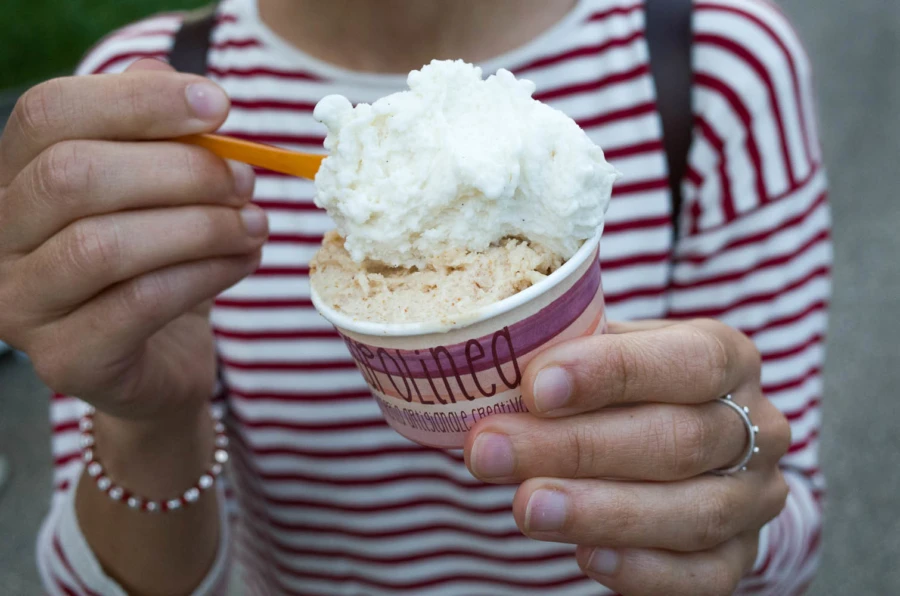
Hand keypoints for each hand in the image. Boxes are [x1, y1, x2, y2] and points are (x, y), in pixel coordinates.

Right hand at [0, 59, 266, 421]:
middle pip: (73, 176)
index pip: (49, 113)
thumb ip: (160, 135)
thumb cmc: (160, 265)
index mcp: (16, 177)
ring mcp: (22, 305)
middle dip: (181, 171)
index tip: (219, 105)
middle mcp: (0, 238)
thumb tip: (183, 83)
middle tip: (246, 180)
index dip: (137, 101)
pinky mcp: (66, 359)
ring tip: (254, 225)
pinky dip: (204, 275)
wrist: (161, 364)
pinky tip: (242, 261)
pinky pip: (137, 305)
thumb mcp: (162, 193)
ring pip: (103, 245)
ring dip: (200, 227)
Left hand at [464, 319, 790, 595]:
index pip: (688, 360)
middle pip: (678, 441)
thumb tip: (495, 374)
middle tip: (492, 451)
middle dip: (576, 448)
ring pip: (691, 512)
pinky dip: (641, 570)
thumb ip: (567, 356)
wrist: (664, 438)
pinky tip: (585, 556)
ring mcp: (753, 498)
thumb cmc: (620, 387)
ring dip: (598, 510)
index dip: (611, 372)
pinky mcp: (738, 557)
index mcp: (727, 358)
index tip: (533, 388)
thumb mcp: (602, 352)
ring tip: (526, 507)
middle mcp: (755, 428)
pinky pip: (702, 576)